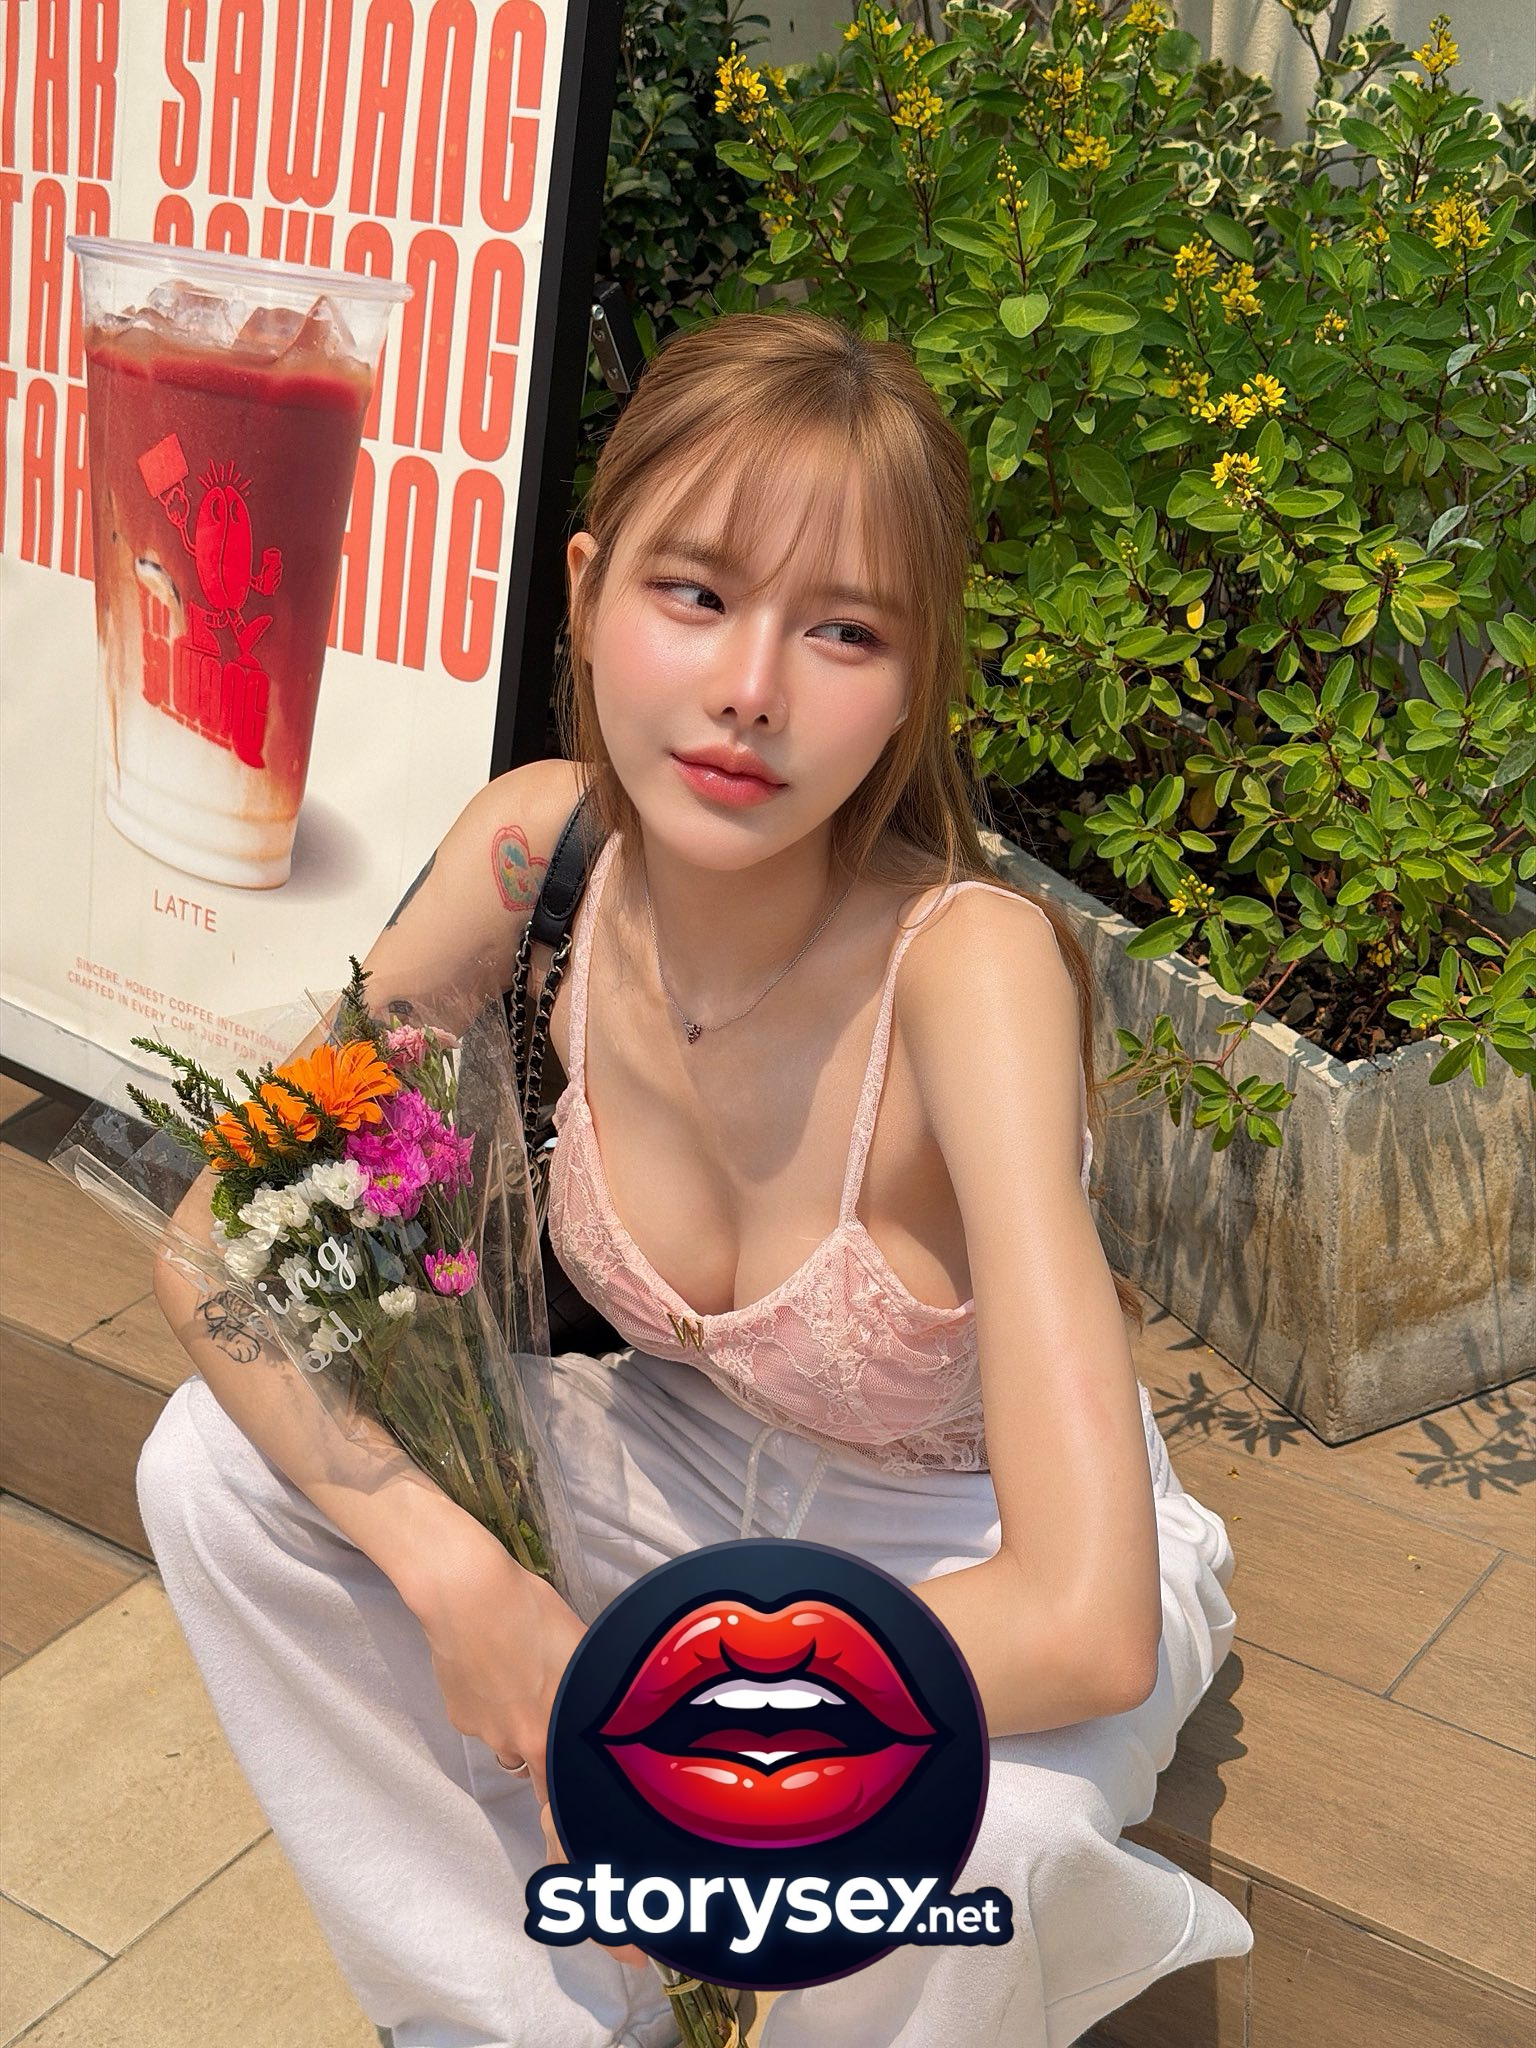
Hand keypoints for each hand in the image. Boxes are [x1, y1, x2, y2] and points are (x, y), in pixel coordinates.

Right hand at [410, 1532, 650, 1971]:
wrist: (463, 1590)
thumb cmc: (534, 1613)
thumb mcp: (587, 1656)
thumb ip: (595, 1700)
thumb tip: (605, 1724)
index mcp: (557, 1741)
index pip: (576, 1829)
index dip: (596, 1883)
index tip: (626, 1942)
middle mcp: (525, 1748)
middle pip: (551, 1790)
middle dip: (574, 1841)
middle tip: (601, 1870)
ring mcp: (489, 1731)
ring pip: (525, 1743)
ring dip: (537, 1725)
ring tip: (533, 1671)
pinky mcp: (464, 1712)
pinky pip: (497, 1716)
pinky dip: (505, 1698)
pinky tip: (507, 1659)